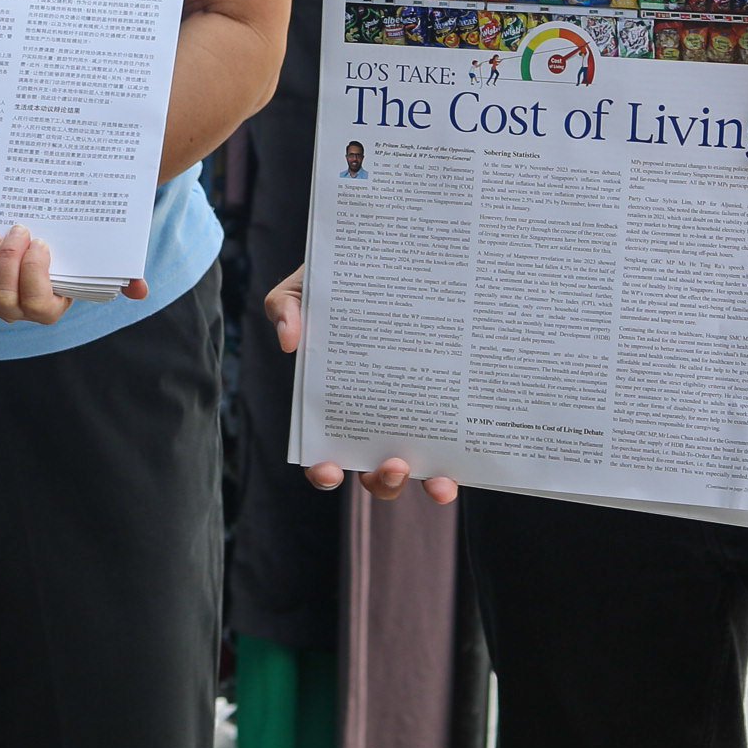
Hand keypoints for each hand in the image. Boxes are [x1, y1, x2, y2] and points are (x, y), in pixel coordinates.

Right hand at [264, 267, 458, 503]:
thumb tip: (289, 340)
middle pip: (373, 473)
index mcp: (337, 405)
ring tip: (436, 481)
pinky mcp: (447, 410)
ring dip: (424, 485)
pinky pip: (454, 449)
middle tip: (394, 463)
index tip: (329, 469)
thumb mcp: (305, 287)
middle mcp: (375, 422)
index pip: (324, 452)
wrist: (391, 263)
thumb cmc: (342, 282)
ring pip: (418, 472)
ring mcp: (413, 420)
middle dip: (382, 482)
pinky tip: (462, 467)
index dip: (323, 470)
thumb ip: (285, 306)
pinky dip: (457, 468)